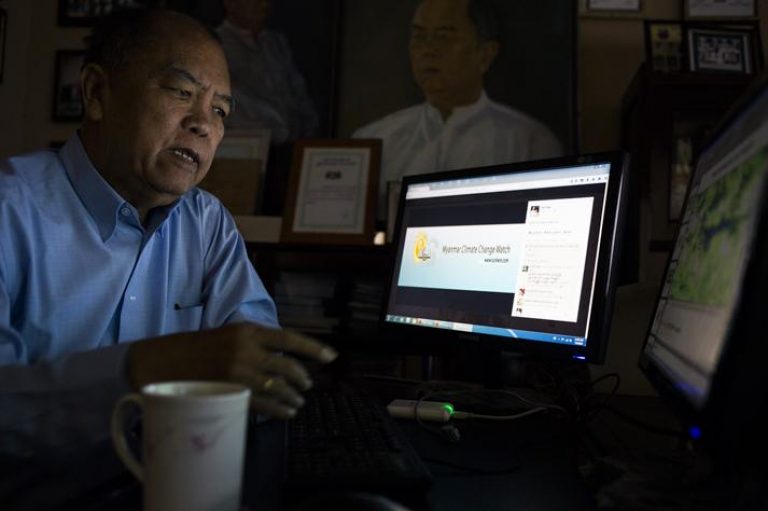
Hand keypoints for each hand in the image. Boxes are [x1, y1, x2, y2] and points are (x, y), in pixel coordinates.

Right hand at [126, 323, 337, 418]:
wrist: (160, 362)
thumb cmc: (195, 348)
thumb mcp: (228, 335)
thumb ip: (255, 342)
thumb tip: (284, 355)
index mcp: (247, 331)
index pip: (289, 338)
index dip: (313, 348)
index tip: (331, 357)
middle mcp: (246, 350)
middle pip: (287, 366)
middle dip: (303, 377)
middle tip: (308, 385)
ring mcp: (238, 373)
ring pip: (278, 387)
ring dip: (293, 396)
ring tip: (299, 402)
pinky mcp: (229, 393)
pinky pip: (263, 404)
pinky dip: (279, 410)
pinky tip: (286, 413)